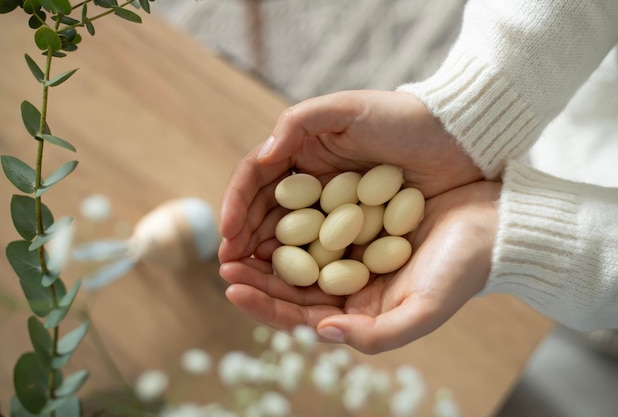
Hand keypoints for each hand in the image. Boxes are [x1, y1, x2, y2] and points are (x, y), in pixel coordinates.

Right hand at [219, 90, 481, 262]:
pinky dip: (304, 278)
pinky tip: (289, 290)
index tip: (227, 234)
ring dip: (266, 268)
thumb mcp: (348, 108)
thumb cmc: (405, 120)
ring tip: (245, 286)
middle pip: (269, 221)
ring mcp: (338, 221)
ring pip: (292, 247)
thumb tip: (264, 154)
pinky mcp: (363, 246)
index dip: (237, 208)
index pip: (258, 184)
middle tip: (228, 270)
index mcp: (305, 159)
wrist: (462, 146)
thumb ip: (299, 122)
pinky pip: (326, 264)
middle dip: (244, 246)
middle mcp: (316, 193)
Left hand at [220, 180, 500, 353]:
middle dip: (256, 276)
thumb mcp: (423, 310)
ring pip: (301, 253)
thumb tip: (322, 333)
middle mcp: (353, 285)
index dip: (265, 305)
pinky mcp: (360, 219)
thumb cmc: (462, 271)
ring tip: (236, 236)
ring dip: (269, 245)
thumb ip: (375, 335)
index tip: (232, 288)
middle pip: (293, 285)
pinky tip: (272, 206)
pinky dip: (294, 217)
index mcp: (361, 312)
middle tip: (223, 262)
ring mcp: (355, 251)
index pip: (301, 315)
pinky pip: (318, 220)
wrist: (493, 227)